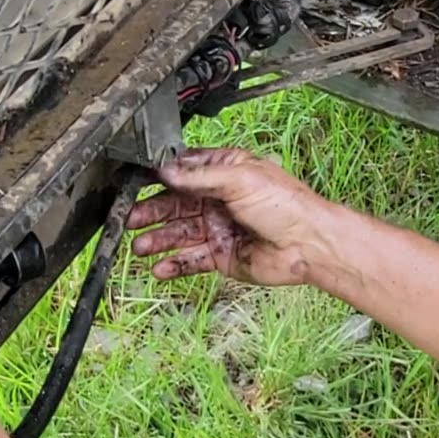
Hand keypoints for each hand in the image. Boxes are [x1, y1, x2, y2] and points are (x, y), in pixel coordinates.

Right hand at [128, 147, 340, 285]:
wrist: (309, 245)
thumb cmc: (287, 205)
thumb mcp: (241, 178)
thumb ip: (201, 176)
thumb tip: (167, 170)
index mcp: (225, 173)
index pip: (184, 172)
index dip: (160, 179)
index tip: (135, 184)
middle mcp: (219, 200)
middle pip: (175, 205)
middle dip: (151, 212)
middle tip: (129, 219)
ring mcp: (218, 229)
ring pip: (178, 234)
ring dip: (157, 240)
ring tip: (139, 247)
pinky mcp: (221, 256)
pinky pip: (191, 260)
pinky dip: (173, 264)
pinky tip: (159, 267)